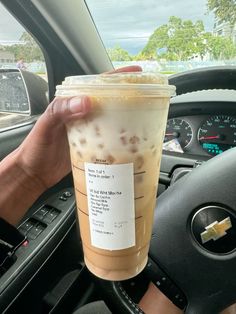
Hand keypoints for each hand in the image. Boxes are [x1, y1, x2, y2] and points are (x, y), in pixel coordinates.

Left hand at [16, 65, 141, 190]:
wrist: (34, 173)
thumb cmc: (35, 148)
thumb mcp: (46, 126)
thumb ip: (62, 111)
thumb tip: (86, 101)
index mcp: (71, 104)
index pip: (96, 86)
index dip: (117, 79)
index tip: (135, 74)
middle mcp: (82, 115)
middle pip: (108, 103)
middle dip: (127, 99)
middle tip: (145, 99)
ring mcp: (88, 131)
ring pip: (110, 121)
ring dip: (125, 120)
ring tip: (142, 121)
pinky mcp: (91, 147)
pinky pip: (108, 140)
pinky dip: (118, 140)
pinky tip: (128, 143)